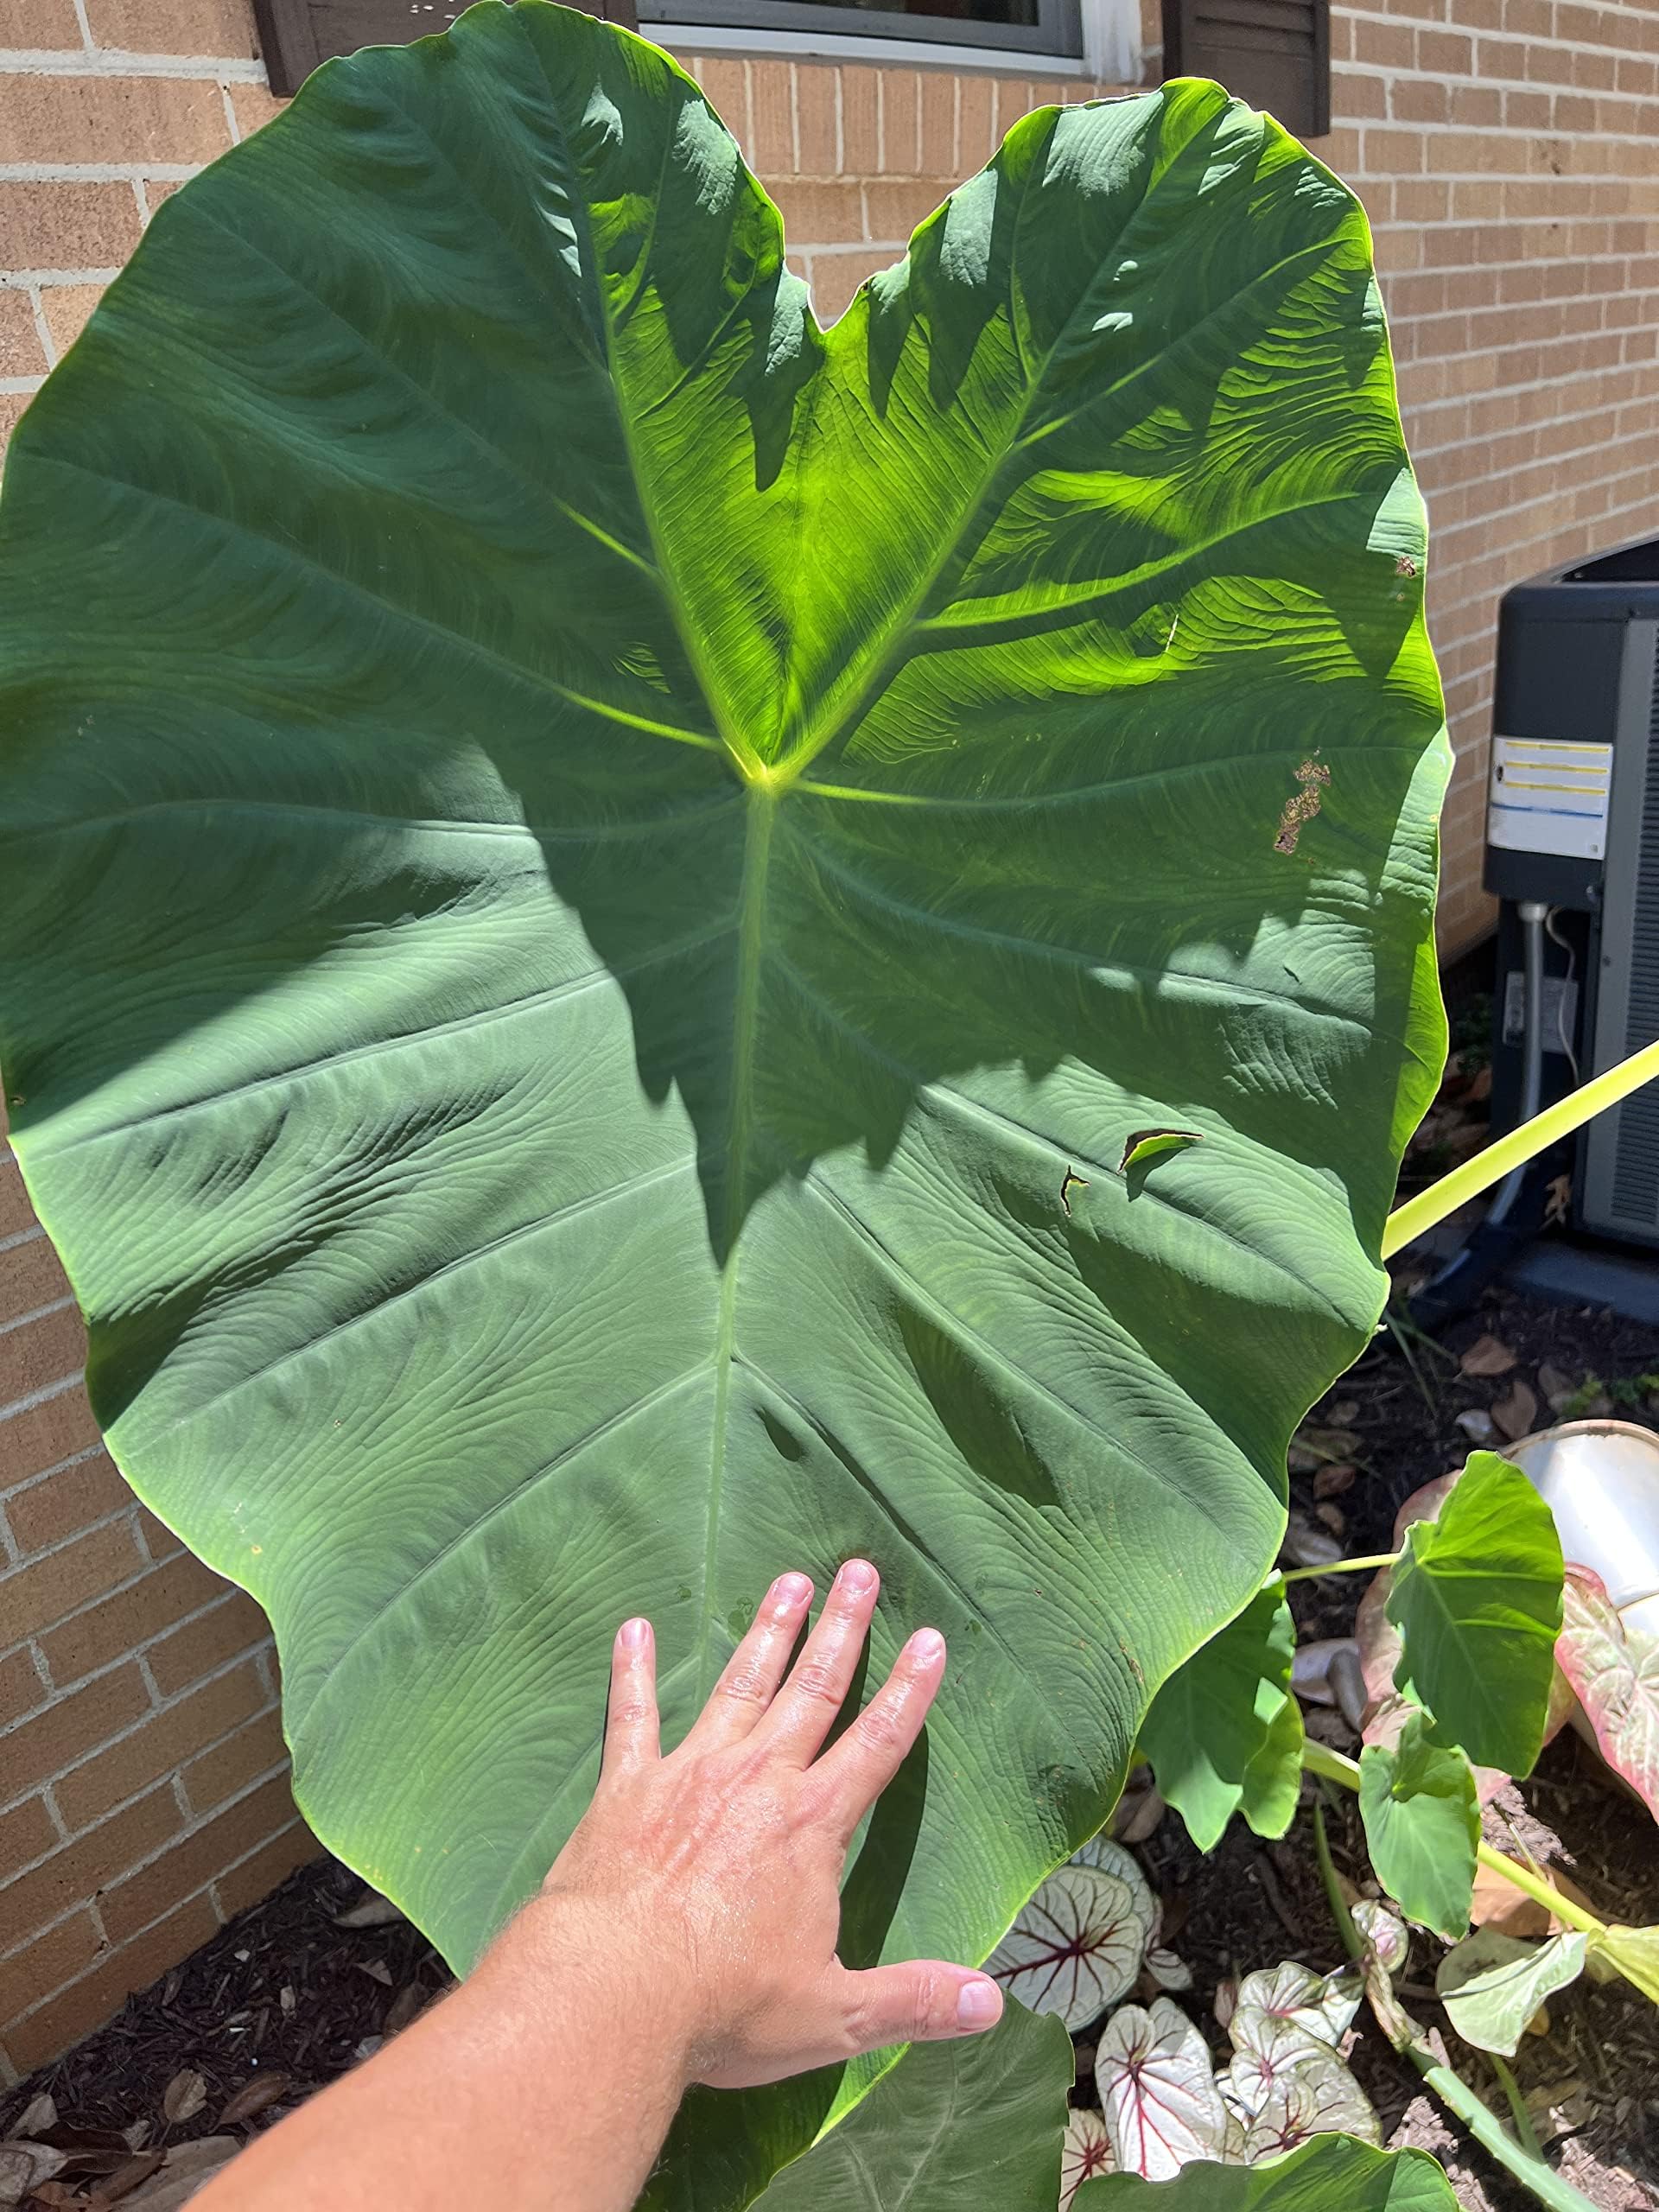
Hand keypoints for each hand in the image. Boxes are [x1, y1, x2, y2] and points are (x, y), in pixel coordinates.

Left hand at [532, 1559, 1003, 2090]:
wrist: (611, 1992)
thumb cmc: (724, 2006)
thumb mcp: (833, 2014)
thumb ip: (915, 2000)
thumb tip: (993, 2003)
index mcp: (812, 1826)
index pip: (877, 1743)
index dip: (908, 1691)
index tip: (929, 1637)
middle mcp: (757, 1779)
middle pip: (811, 1690)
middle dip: (841, 1628)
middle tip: (858, 1569)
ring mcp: (689, 1773)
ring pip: (739, 1685)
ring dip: (766, 1631)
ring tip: (787, 1581)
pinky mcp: (627, 1786)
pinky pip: (632, 1715)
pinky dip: (634, 1670)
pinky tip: (633, 1628)